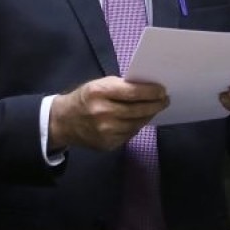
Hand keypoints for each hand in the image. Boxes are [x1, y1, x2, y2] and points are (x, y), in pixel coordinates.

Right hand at [48, 76, 168, 150]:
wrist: (64, 122)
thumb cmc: (85, 98)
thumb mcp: (98, 85)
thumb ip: (120, 86)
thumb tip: (147, 89)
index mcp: (99, 93)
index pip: (132, 92)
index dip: (150, 92)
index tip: (163, 90)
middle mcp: (102, 113)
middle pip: (137, 110)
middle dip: (155, 104)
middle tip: (165, 100)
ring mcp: (105, 131)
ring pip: (136, 124)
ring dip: (148, 116)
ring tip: (155, 108)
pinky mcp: (107, 144)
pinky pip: (129, 134)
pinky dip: (137, 126)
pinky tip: (140, 119)